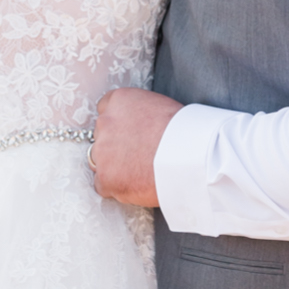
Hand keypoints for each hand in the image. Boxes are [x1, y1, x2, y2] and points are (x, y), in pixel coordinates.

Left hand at [91, 87, 181, 207]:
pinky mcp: (105, 179)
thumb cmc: (184, 131)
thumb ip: (140, 114)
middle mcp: (105, 123)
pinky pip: (102, 185)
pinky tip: (134, 185)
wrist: (189, 156)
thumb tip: (138, 126)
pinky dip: (116, 187)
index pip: (105, 108)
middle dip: (115, 145)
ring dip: (113, 166)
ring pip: (99, 161)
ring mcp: (102, 152)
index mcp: (119, 100)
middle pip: (102, 135)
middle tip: (136, 154)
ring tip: (137, 172)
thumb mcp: (159, 106)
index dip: (117, 123)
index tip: (128, 133)